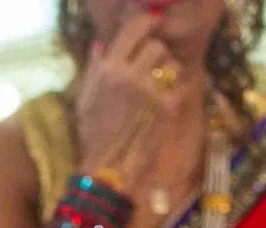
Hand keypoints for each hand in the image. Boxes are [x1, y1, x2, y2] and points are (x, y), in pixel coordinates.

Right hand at [72, 9, 180, 179]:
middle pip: (157, 46)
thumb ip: (94, 69)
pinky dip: (176, 92)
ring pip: (172, 64)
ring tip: (162, 84)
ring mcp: (150, 92)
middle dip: (158, 53)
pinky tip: (168, 102)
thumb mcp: (85, 99)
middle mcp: (129, 75)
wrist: (108, 168)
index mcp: (108, 69)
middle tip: (154, 66)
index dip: (148, 22)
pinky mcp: (166, 108)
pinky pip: (180, 87)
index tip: (153, 23)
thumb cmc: (93, 136)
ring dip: (170, 71)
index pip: (134, 28)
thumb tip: (100, 44)